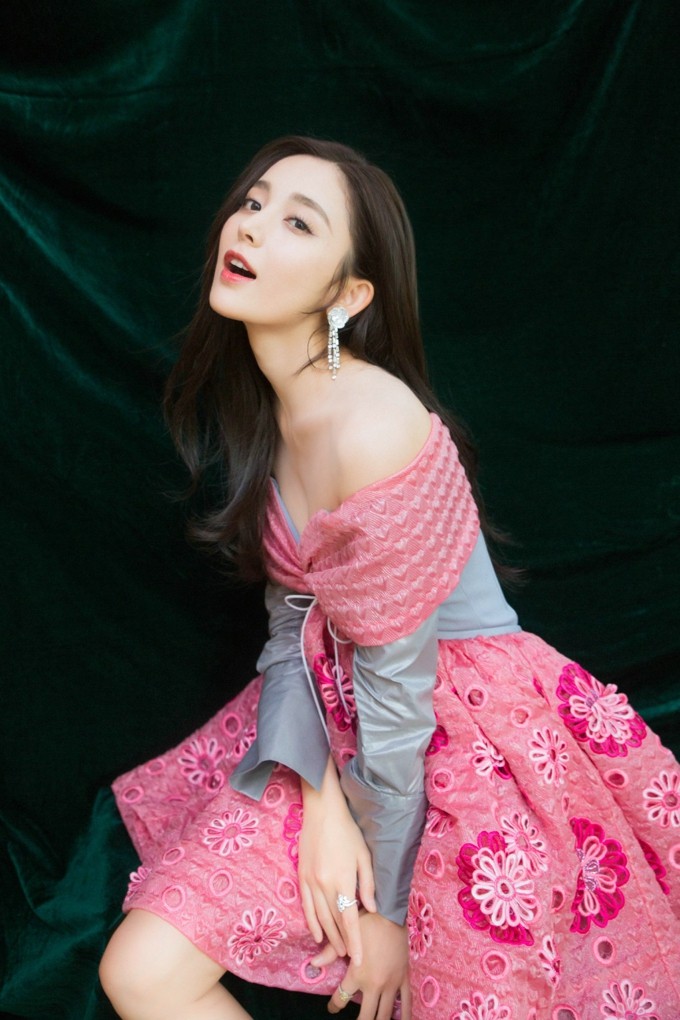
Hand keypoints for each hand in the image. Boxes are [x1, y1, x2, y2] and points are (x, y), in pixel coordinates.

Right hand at [299, 757, 375, 962]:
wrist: (322, 811)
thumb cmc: (347, 831)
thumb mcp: (364, 856)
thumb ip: (368, 884)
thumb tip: (370, 909)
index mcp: (343, 880)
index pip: (349, 919)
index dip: (355, 941)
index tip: (359, 959)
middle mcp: (325, 885)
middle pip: (334, 922)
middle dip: (343, 942)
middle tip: (350, 958)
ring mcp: (310, 882)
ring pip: (319, 917)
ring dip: (328, 936)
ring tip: (337, 950)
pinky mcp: (301, 877)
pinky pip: (306, 906)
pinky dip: (311, 923)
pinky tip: (316, 935)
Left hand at [314, 912, 410, 1019]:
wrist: (390, 914)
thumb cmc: (366, 923)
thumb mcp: (346, 936)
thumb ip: (330, 953)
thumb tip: (313, 964)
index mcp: (357, 975)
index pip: (341, 998)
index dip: (334, 1006)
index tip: (332, 1008)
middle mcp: (374, 984)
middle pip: (366, 1016)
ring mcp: (391, 983)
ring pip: (385, 1014)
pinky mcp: (403, 978)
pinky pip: (406, 1001)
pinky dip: (405, 1014)